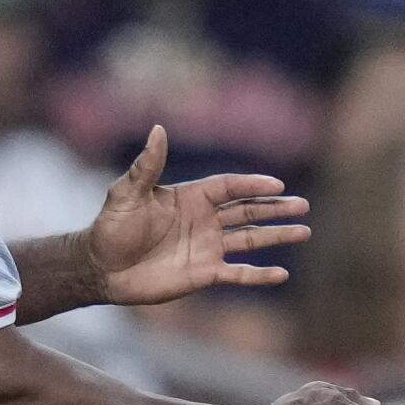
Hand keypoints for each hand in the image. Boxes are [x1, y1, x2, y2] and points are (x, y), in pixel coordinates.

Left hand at [88, 126, 309, 305]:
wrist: (101, 268)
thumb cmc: (111, 226)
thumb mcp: (127, 193)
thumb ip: (147, 165)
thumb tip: (158, 129)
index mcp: (191, 197)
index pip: (230, 188)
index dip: (253, 185)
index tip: (277, 184)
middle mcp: (204, 220)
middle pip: (247, 211)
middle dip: (275, 208)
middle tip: (303, 205)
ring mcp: (207, 247)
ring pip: (250, 239)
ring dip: (276, 235)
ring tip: (304, 230)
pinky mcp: (204, 274)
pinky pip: (238, 274)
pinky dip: (259, 275)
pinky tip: (281, 273)